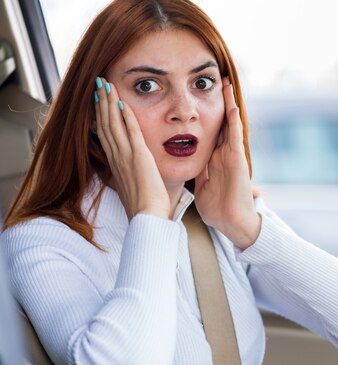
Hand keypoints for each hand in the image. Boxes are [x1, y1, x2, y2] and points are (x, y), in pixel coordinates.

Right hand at [94, 77, 169, 219]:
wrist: (147, 216)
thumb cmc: (145, 205)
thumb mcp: (133, 184)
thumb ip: (132, 172)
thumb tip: (134, 169)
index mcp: (115, 163)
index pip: (104, 133)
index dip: (100, 114)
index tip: (98, 99)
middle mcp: (117, 157)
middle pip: (105, 123)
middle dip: (101, 101)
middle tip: (99, 83)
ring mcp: (126, 156)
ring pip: (113, 124)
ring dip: (110, 103)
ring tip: (106, 84)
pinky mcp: (139, 158)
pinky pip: (131, 132)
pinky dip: (126, 117)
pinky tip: (123, 104)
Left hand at [194, 78, 260, 248]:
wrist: (231, 222)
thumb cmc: (217, 209)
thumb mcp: (202, 186)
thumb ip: (198, 174)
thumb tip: (189, 168)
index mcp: (213, 159)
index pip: (208, 132)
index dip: (203, 114)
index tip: (197, 98)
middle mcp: (223, 154)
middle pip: (220, 121)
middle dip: (219, 102)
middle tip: (219, 80)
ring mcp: (231, 156)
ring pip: (229, 124)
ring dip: (229, 104)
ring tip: (226, 84)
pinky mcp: (237, 160)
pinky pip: (234, 137)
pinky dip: (233, 122)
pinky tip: (232, 106)